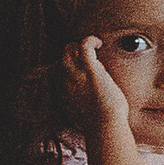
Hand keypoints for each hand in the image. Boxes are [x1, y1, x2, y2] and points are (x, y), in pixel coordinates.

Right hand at [65, 34, 135, 148]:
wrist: (104, 124)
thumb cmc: (98, 124)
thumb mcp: (81, 116)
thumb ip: (78, 107)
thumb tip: (83, 104)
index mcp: (62, 92)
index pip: (59, 72)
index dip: (71, 67)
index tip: (83, 70)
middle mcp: (65, 81)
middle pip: (61, 58)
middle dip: (72, 52)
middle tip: (87, 55)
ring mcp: (76, 74)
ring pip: (68, 49)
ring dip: (79, 45)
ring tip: (94, 47)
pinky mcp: (90, 68)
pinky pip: (84, 46)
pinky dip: (90, 40)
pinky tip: (99, 43)